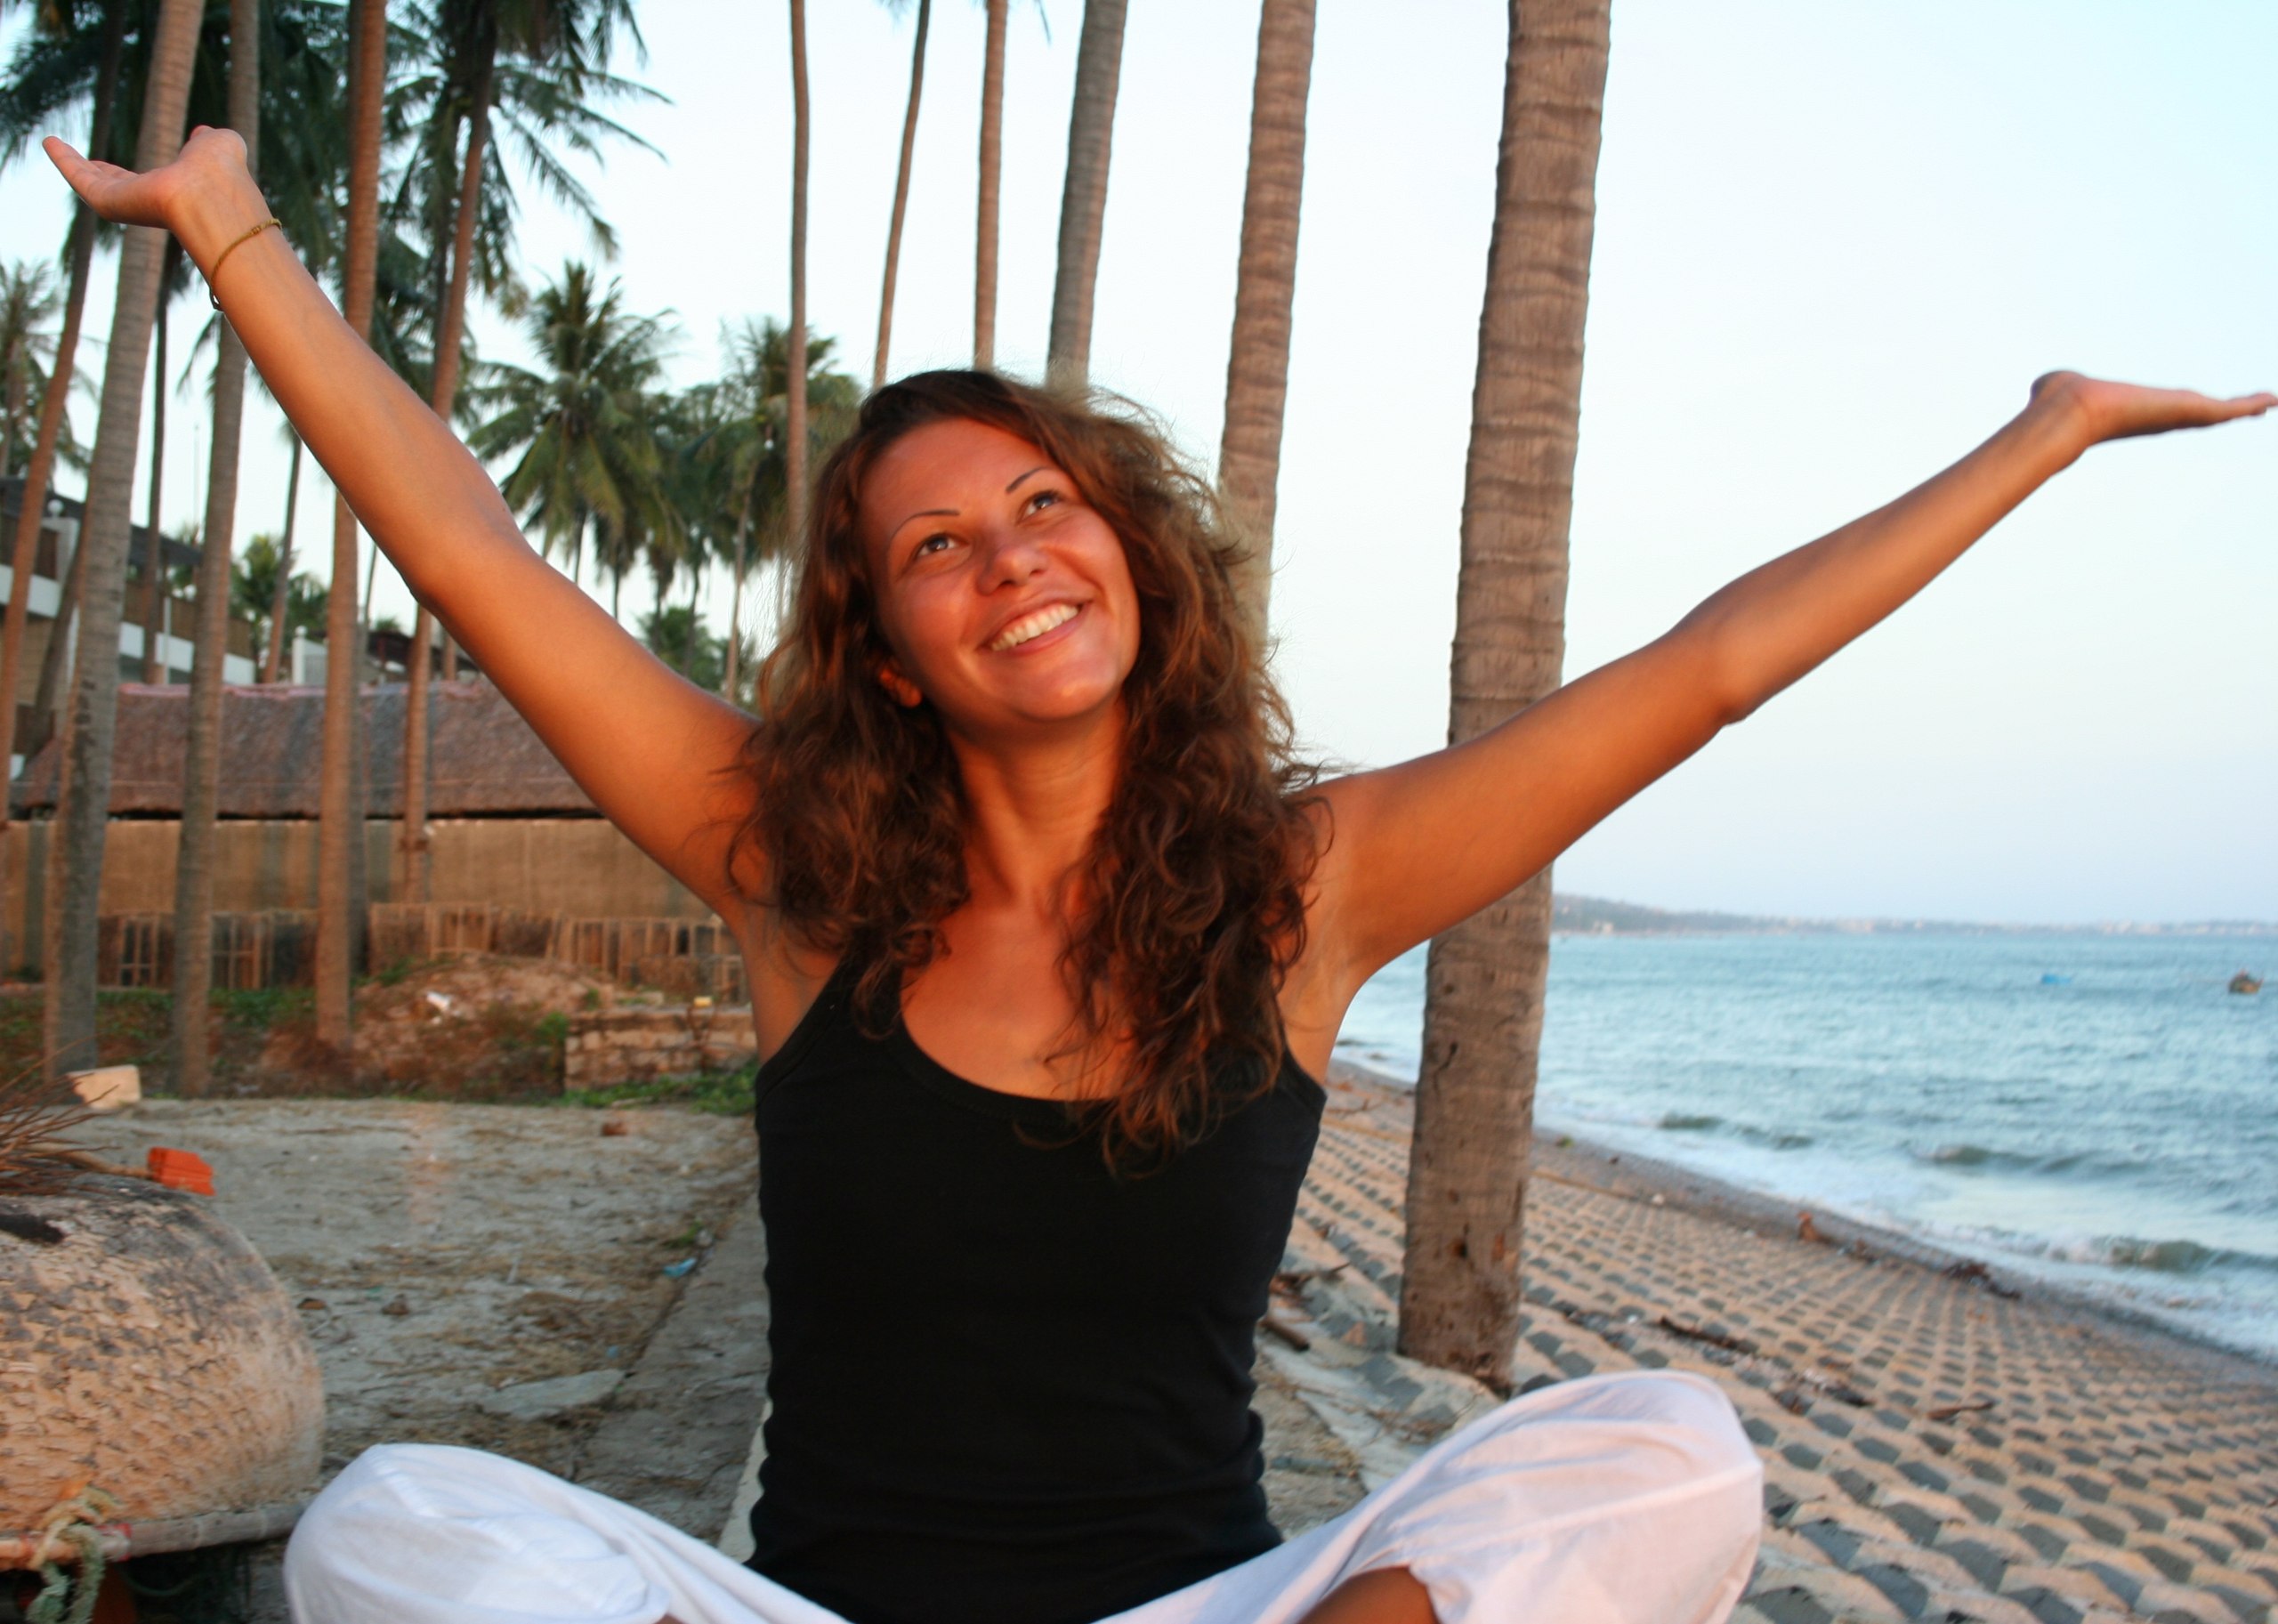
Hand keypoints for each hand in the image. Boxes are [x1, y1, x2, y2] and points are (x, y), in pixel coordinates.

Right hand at [43, 126, 266, 266]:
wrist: (212, 194)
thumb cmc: (221, 171)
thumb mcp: (220, 145)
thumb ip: (210, 140)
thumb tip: (203, 133)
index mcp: (175, 194)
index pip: (146, 185)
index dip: (129, 176)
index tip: (110, 166)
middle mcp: (150, 204)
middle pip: (117, 189)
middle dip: (99, 175)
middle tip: (82, 162)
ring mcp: (129, 205)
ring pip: (94, 184)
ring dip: (70, 163)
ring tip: (50, 142)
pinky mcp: (109, 205)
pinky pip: (81, 180)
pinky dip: (64, 161)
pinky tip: (49, 141)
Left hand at [2031, 369, 2274, 449]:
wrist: (2069, 410)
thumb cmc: (2057, 400)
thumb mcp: (2058, 387)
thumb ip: (2053, 385)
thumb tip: (2039, 386)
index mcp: (2135, 412)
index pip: (2166, 410)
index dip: (2184, 408)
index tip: (2200, 408)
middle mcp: (2158, 417)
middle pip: (2200, 415)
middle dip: (2225, 411)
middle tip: (2253, 408)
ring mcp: (2174, 416)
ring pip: (2219, 413)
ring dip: (2246, 408)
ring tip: (2269, 403)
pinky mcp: (2188, 411)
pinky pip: (2228, 409)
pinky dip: (2250, 404)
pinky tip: (2272, 400)